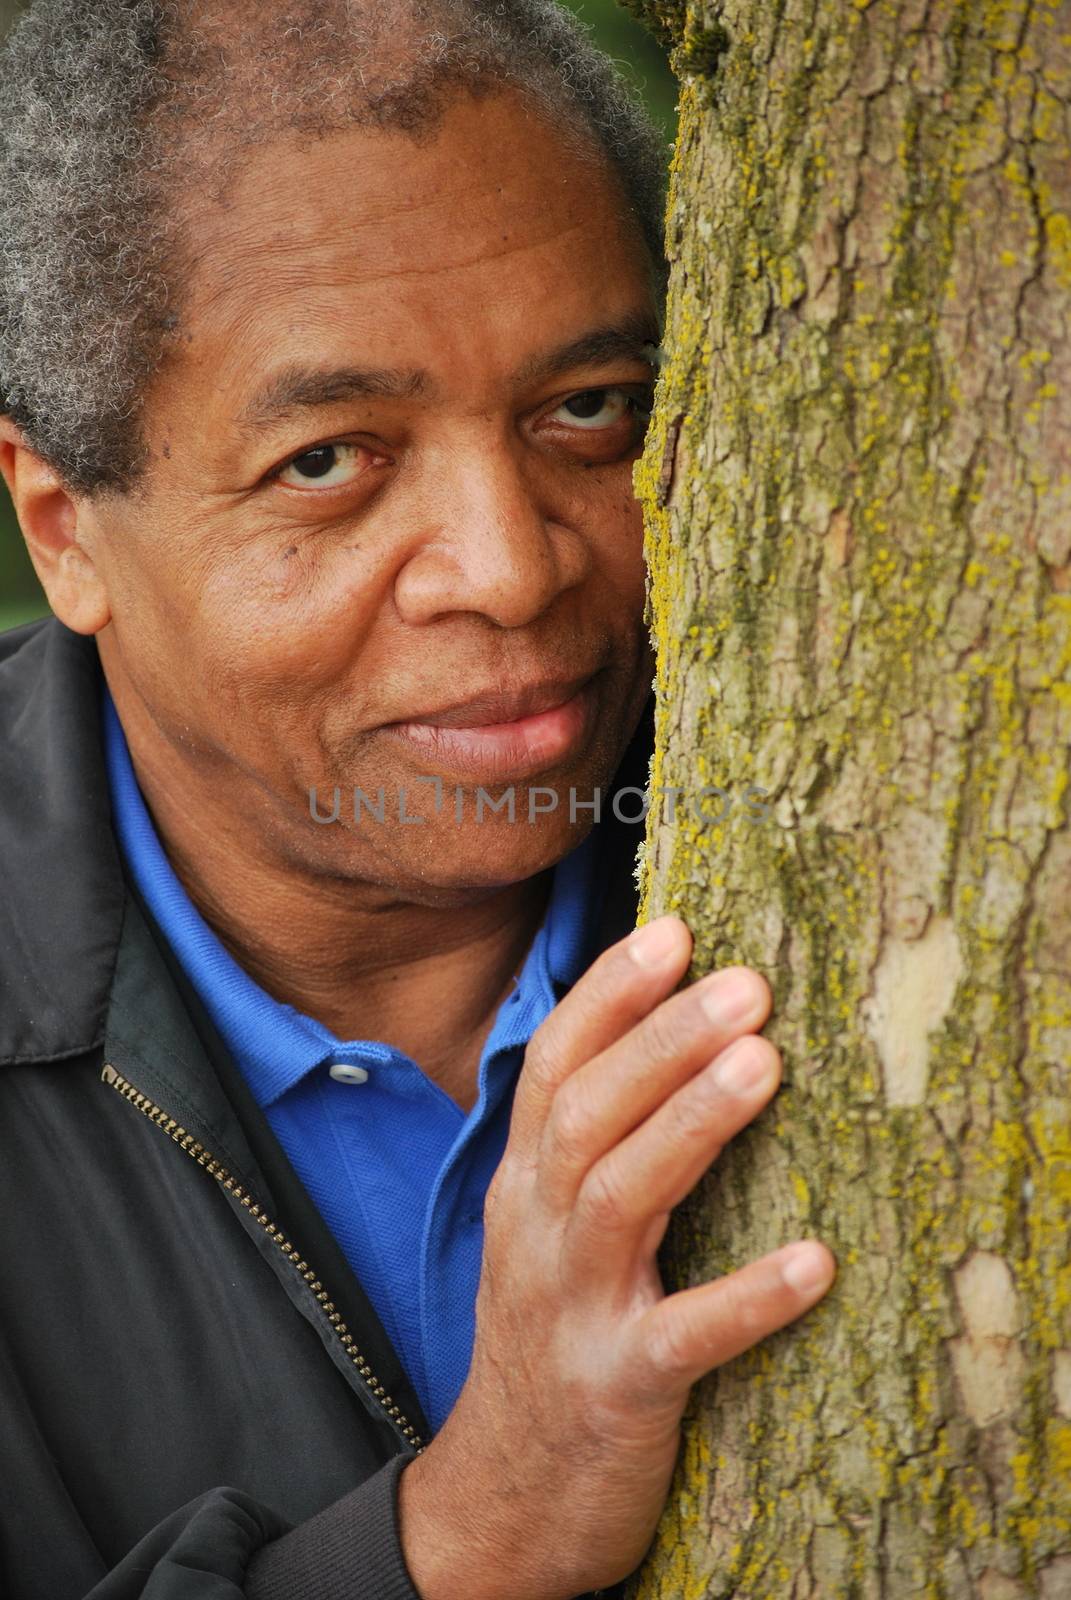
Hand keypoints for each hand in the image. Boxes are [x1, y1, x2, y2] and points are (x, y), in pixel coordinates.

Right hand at [398, 915, 834, 1599]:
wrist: (502, 1496)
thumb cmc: (546, 1336)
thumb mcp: (543, 1229)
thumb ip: (588, 1144)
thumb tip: (674, 1038)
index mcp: (521, 1185)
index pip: (551, 1066)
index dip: (609, 996)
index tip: (675, 930)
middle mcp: (533, 1231)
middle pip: (585, 1114)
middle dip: (660, 1040)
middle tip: (745, 982)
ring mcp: (570, 1310)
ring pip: (619, 1197)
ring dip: (689, 1125)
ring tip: (762, 1063)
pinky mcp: (615, 1388)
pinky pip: (680, 1336)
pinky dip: (744, 1298)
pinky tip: (812, 1263)